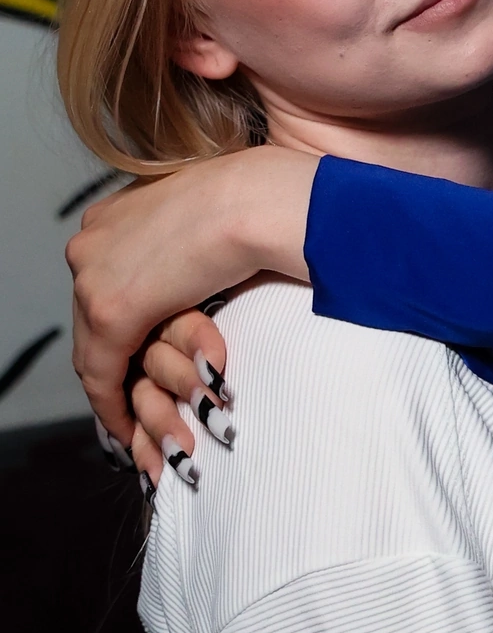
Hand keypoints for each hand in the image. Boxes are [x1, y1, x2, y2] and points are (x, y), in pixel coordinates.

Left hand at [68, 147, 316, 470]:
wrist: (261, 201)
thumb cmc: (261, 206)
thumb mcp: (213, 226)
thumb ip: (190, 249)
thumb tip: (198, 269)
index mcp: (116, 213)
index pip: (106, 281)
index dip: (121, 325)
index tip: (137, 353)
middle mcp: (93, 238)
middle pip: (91, 316)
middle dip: (112, 361)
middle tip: (133, 400)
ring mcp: (92, 272)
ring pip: (91, 346)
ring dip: (114, 388)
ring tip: (134, 424)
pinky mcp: (109, 310)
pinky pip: (100, 372)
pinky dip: (113, 406)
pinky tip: (130, 430)